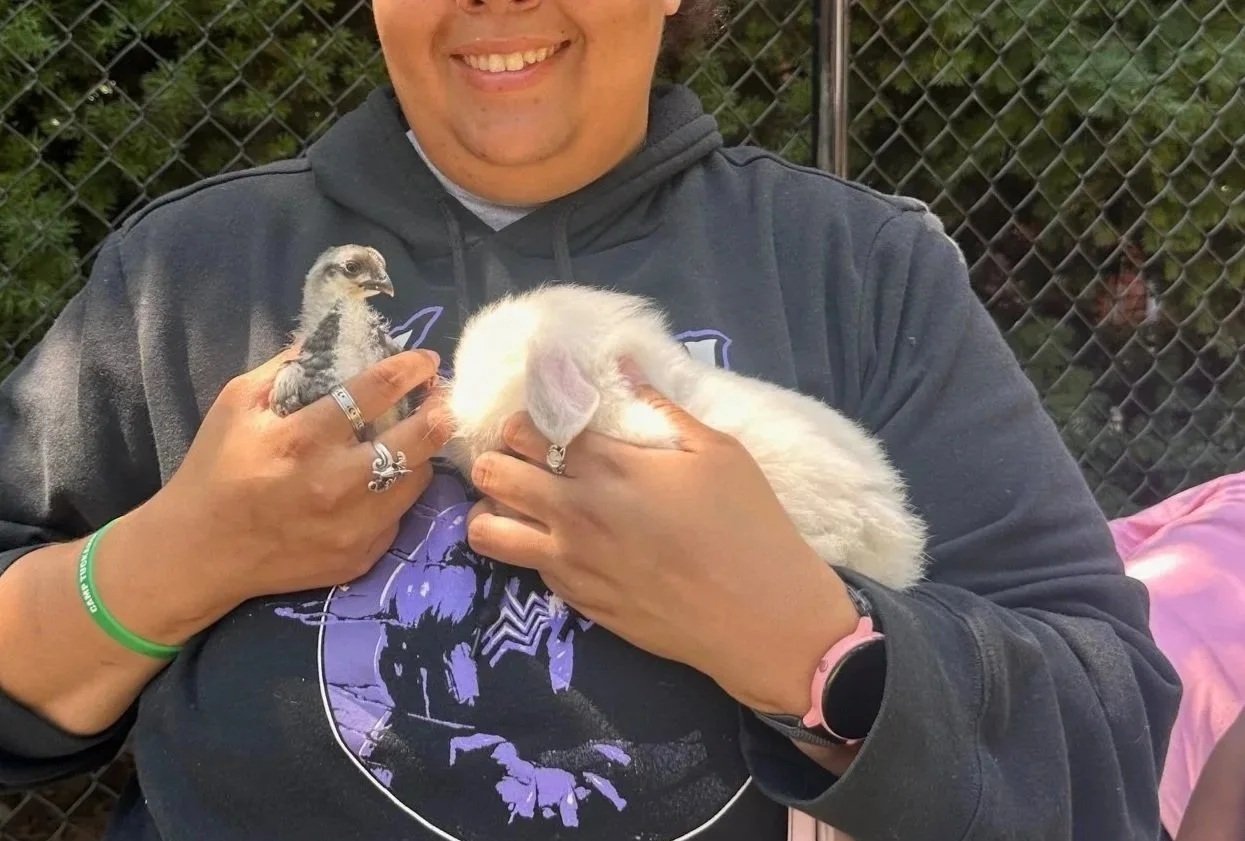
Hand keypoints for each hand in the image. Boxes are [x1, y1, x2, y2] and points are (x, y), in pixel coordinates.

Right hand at [102, 346, 450, 639]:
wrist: (199, 552)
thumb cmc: (216, 469)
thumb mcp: (238, 403)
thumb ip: (286, 367)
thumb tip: (332, 338)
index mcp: (305, 438)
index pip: (378, 391)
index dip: (411, 369)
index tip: (426, 360)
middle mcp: (336, 483)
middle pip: (418, 438)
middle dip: (439, 409)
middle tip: (442, 396)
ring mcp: (353, 526)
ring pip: (418, 479)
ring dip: (424, 452)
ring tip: (421, 435)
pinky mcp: (360, 556)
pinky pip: (399, 516)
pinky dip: (399, 493)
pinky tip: (391, 479)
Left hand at [464, 375, 859, 715]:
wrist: (761, 617)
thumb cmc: (748, 524)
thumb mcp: (719, 451)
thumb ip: (662, 406)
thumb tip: (623, 365)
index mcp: (608, 465)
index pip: (526, 428)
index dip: (528, 419)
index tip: (548, 423)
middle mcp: (574, 511)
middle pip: (490, 472)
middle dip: (499, 457)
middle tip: (529, 460)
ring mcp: (569, 561)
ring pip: (485, 530)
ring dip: (495, 508)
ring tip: (525, 503)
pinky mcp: (576, 601)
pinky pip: (524, 566)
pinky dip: (530, 548)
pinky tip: (564, 542)